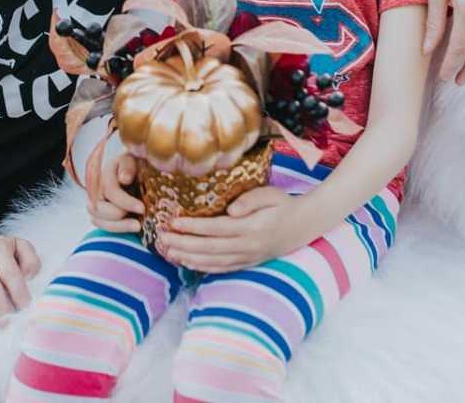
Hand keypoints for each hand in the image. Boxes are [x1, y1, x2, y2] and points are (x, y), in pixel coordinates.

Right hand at [87, 152, 143, 232]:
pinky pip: (100, 224)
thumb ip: (129, 167)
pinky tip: (130, 226)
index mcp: (108, 169)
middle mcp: (97, 184)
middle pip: (97, 207)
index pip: (110, 190)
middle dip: (118, 217)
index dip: (125, 201)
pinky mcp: (98, 211)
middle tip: (138, 223)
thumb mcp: (137, 161)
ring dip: (117, 226)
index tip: (142, 208)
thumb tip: (123, 179)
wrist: (140, 173)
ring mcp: (94, 198)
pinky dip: (115, 228)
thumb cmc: (140, 166)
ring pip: (96, 218)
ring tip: (137, 226)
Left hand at [158, 186, 306, 272]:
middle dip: (183, 244)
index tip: (174, 221)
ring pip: (212, 262)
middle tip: (161, 238)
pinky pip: (220, 269)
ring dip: (187, 258)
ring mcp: (247, 258)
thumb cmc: (283, 205)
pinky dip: (201, 267)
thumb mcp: (271, 195)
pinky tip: (185, 262)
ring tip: (166, 251)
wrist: (303, 226)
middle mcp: (248, 247)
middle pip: (209, 248)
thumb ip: (250, 200)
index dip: (194, 227)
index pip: (217, 229)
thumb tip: (230, 210)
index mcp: (252, 228)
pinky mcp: (246, 263)